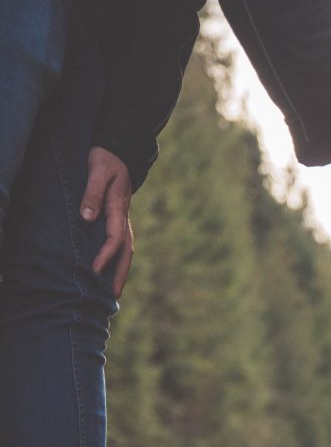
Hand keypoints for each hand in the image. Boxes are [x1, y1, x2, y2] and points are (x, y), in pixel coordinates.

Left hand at [80, 147, 134, 297]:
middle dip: (121, 274)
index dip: (105, 256)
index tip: (94, 271)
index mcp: (118, 208)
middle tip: (115, 295)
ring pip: (126, 249)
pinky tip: (111, 269)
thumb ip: (93, 193)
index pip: (114, 238)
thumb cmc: (104, 160)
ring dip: (122, 270)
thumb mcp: (97, 171)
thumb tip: (87, 216)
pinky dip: (119, 259)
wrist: (118, 151)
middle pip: (126, 251)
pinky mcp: (119, 218)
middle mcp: (123, 217)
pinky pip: (121, 243)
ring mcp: (123, 218)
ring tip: (115, 291)